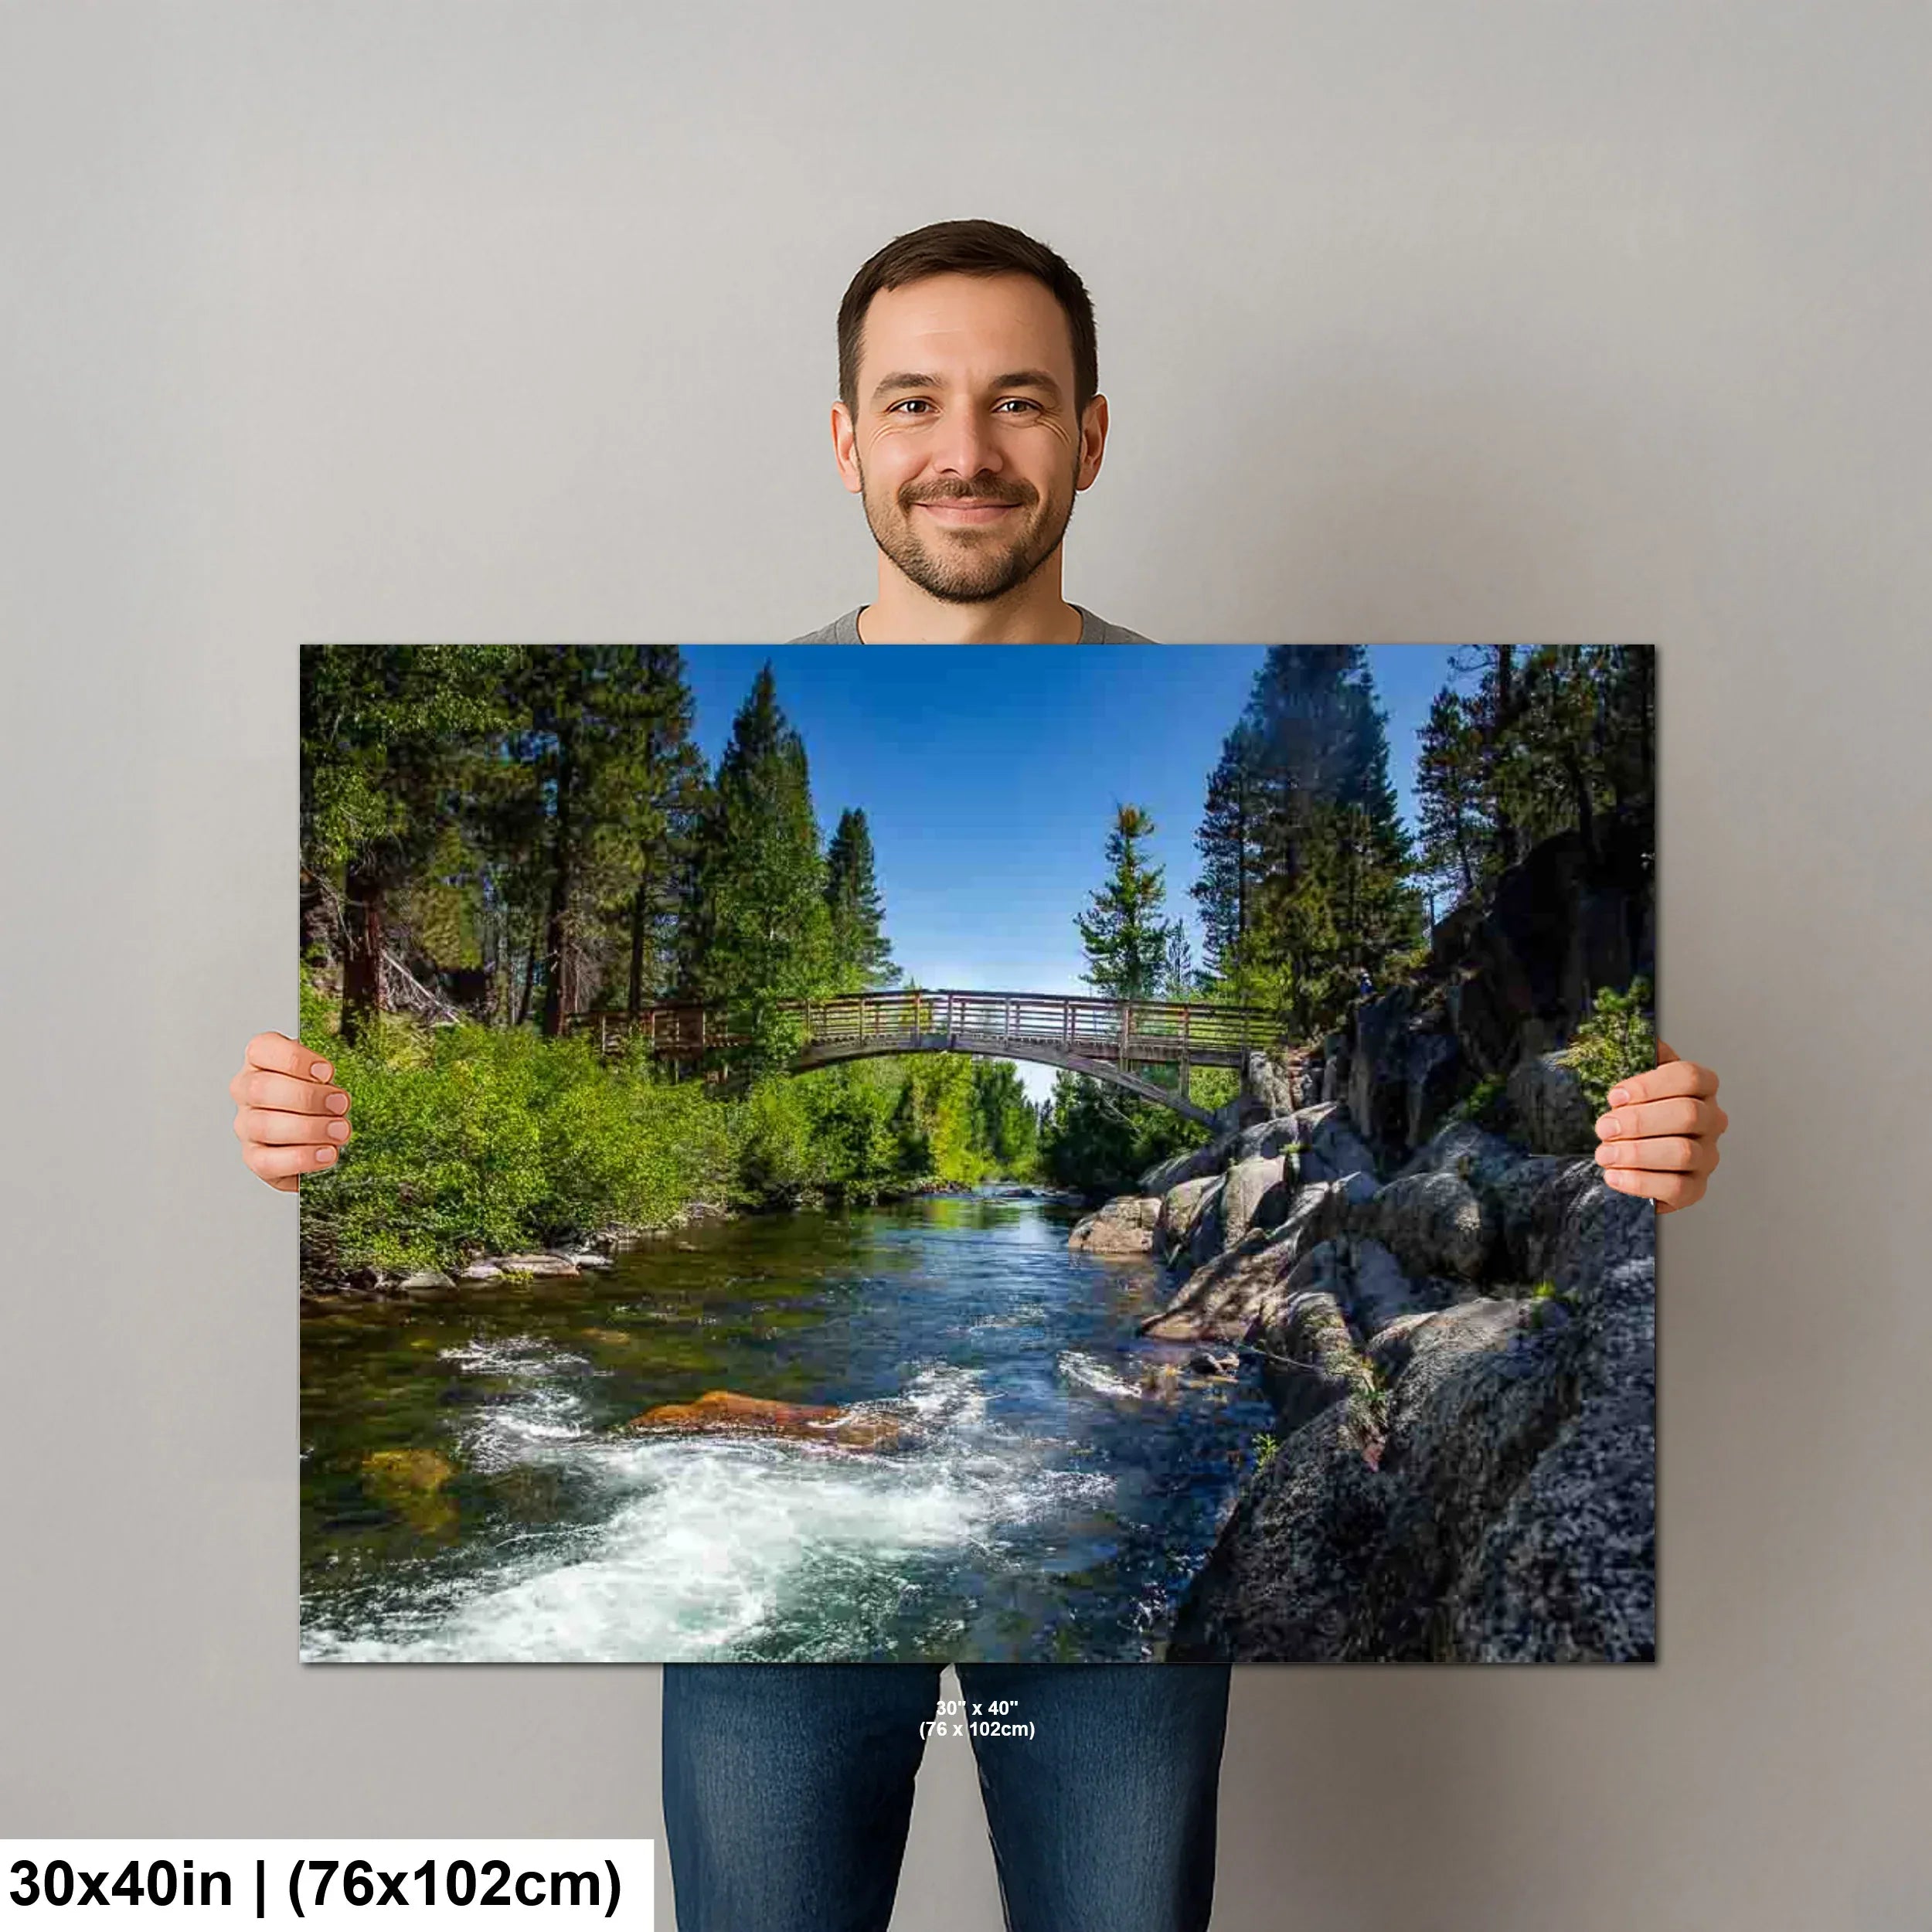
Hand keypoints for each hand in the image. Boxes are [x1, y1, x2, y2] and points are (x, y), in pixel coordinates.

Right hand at [230, 1031, 352, 1191]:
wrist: (314, 1135)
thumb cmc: (319, 1097)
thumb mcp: (324, 1075)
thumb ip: (325, 1074)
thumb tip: (337, 1084)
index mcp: (260, 1061)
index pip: (262, 1049)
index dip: (294, 1060)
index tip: (327, 1072)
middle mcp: (246, 1091)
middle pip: (262, 1089)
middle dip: (307, 1097)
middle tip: (341, 1104)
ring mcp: (246, 1125)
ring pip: (264, 1126)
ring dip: (309, 1129)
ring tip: (340, 1131)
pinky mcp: (254, 1158)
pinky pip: (268, 1161)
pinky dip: (302, 1158)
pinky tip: (327, 1154)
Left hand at [1592, 1039, 1725, 1212]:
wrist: (1632, 1156)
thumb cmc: (1635, 1113)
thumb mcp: (1634, 1082)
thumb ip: (1636, 1057)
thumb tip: (1638, 1037)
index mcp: (1700, 1088)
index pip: (1689, 1076)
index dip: (1650, 1085)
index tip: (1614, 1095)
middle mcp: (1712, 1121)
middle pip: (1687, 1114)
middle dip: (1638, 1121)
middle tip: (1604, 1128)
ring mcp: (1707, 1156)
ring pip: (1683, 1152)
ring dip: (1636, 1153)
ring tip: (1604, 1154)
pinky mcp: (1696, 1189)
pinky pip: (1676, 1188)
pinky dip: (1640, 1182)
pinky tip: (1614, 1176)